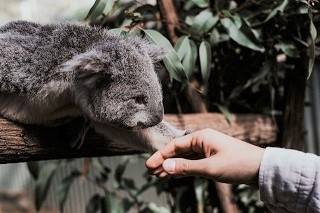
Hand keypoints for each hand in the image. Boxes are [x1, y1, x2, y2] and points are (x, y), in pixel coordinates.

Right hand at [146, 128, 264, 184]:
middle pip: (178, 151)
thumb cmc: (238, 164)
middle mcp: (202, 141)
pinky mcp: (212, 158)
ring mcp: (207, 149)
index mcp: (201, 137)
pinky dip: (183, 168)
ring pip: (185, 157)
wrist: (261, 168)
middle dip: (164, 161)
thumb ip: (186, 167)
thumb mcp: (210, 168)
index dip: (160, 156)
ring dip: (172, 166)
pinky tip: (175, 175)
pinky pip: (193, 162)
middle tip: (150, 172)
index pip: (175, 145)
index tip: (148, 165)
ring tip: (158, 175)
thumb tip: (165, 166)